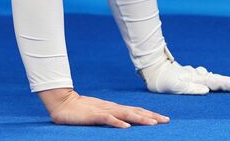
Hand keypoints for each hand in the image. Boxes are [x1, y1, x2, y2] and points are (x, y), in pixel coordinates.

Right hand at [42, 88, 169, 127]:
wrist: (63, 102)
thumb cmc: (81, 110)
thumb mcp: (99, 113)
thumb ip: (111, 117)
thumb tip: (124, 122)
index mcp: (115, 108)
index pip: (137, 111)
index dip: (150, 114)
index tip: (164, 119)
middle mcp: (113, 108)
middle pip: (136, 112)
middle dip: (152, 116)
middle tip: (166, 121)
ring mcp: (104, 111)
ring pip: (126, 114)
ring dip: (140, 119)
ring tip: (153, 123)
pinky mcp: (94, 115)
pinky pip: (107, 119)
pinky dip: (117, 122)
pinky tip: (126, 127)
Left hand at [137, 43, 229, 94]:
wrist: (157, 69)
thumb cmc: (165, 80)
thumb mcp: (176, 86)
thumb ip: (191, 88)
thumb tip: (206, 91)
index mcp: (202, 79)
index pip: (224, 83)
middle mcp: (204, 77)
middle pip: (227, 80)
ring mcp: (202, 77)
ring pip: (222, 80)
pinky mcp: (198, 78)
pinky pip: (215, 81)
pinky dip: (225, 82)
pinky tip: (227, 83)